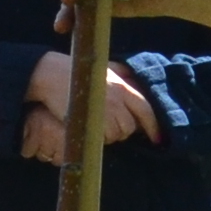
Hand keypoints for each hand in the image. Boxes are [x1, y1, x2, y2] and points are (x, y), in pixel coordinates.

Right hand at [18, 50, 153, 166]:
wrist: (52, 75)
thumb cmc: (75, 72)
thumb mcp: (103, 70)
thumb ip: (120, 76)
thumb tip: (131, 79)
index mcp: (123, 86)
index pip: (146, 109)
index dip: (153, 126)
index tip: (158, 139)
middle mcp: (118, 97)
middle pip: (129, 127)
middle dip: (120, 130)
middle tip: (103, 123)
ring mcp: (106, 108)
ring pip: (116, 134)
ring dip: (107, 135)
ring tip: (92, 122)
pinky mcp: (93, 118)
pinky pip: (103, 138)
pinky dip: (96, 137)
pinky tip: (86, 126)